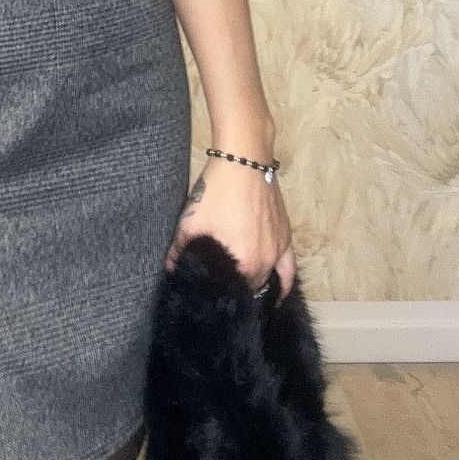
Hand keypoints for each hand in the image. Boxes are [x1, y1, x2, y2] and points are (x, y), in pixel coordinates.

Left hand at [164, 155, 296, 300]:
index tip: (209, 296)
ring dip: (256, 288)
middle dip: (236, 291)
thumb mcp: (191, 222)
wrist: (243, 162)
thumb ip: (178, 250)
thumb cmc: (217, 192)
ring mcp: (278, 250)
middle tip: (221, 290)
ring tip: (244, 295)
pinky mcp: (286, 236)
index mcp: (243, 263)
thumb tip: (169, 269)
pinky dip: (283, 283)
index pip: (233, 293)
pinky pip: (289, 269)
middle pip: (250, 288)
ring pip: (269, 281)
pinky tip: (278, 292)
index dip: (221, 296)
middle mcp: (264, 263)